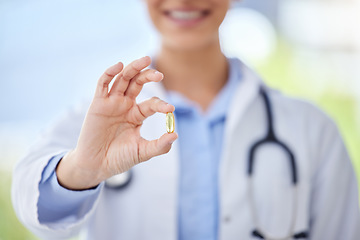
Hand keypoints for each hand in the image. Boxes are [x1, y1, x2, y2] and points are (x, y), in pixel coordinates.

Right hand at [56, 56, 177, 189]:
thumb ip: (159, 145)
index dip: (161, 104)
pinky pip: (103, 84)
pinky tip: (119, 66)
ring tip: (145, 60)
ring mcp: (111, 103)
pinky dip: (110, 73)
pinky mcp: (98, 103)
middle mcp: (125, 105)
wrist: (96, 165)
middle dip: (148, 75)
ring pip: (122, 79)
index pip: (151, 103)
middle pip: (137, 83)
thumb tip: (175, 135)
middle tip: (160, 74)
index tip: (170, 109)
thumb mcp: (142, 152)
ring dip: (133, 68)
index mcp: (136, 115)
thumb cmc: (119, 158)